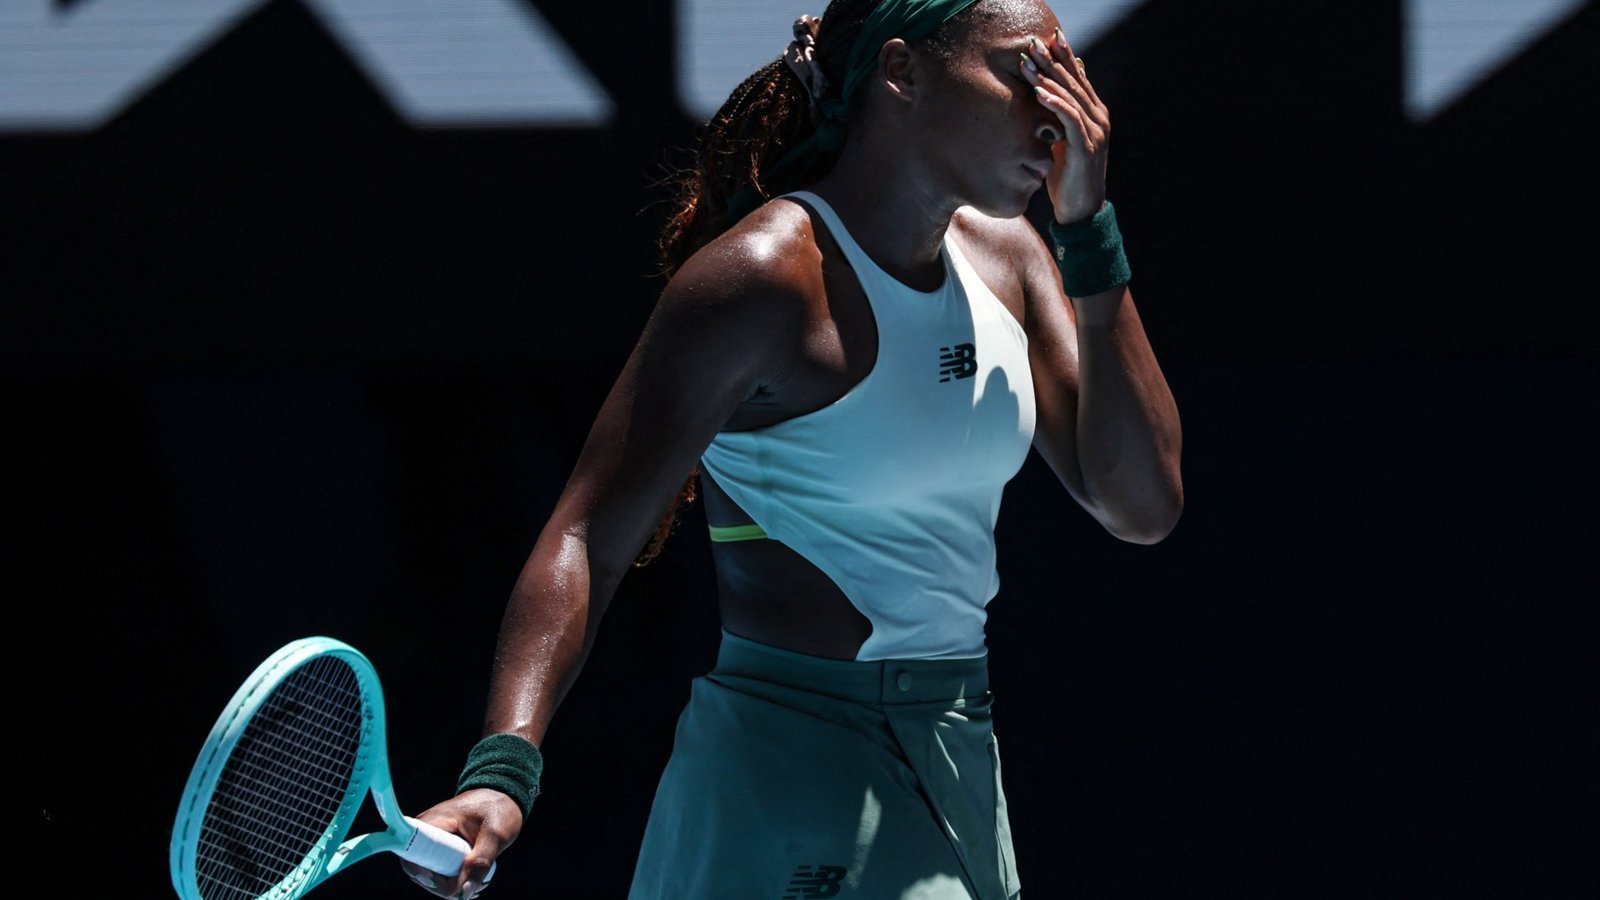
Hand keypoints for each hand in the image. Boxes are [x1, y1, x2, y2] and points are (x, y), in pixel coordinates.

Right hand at [399, 789, 522, 898]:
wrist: (503, 797)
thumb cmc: (497, 810)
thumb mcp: (495, 835)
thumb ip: (480, 863)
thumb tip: (463, 894)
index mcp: (431, 823)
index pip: (411, 858)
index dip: (426, 877)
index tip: (450, 885)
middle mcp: (424, 832)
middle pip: (420, 871)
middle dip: (443, 886)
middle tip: (469, 890)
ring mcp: (430, 841)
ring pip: (430, 874)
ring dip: (451, 884)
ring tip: (476, 883)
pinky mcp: (438, 848)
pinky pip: (439, 870)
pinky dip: (454, 879)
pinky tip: (472, 881)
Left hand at [1021, 27, 1109, 223]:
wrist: (1080, 210)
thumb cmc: (1067, 176)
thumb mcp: (1061, 141)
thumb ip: (1059, 118)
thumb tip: (1046, 94)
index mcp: (1094, 114)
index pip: (1078, 78)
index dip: (1063, 57)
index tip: (1044, 38)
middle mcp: (1099, 118)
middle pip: (1074, 82)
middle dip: (1051, 61)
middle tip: (1032, 43)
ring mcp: (1096, 132)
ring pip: (1071, 97)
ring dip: (1048, 79)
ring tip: (1028, 63)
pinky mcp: (1086, 148)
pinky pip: (1070, 120)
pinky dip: (1055, 104)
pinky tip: (1039, 93)